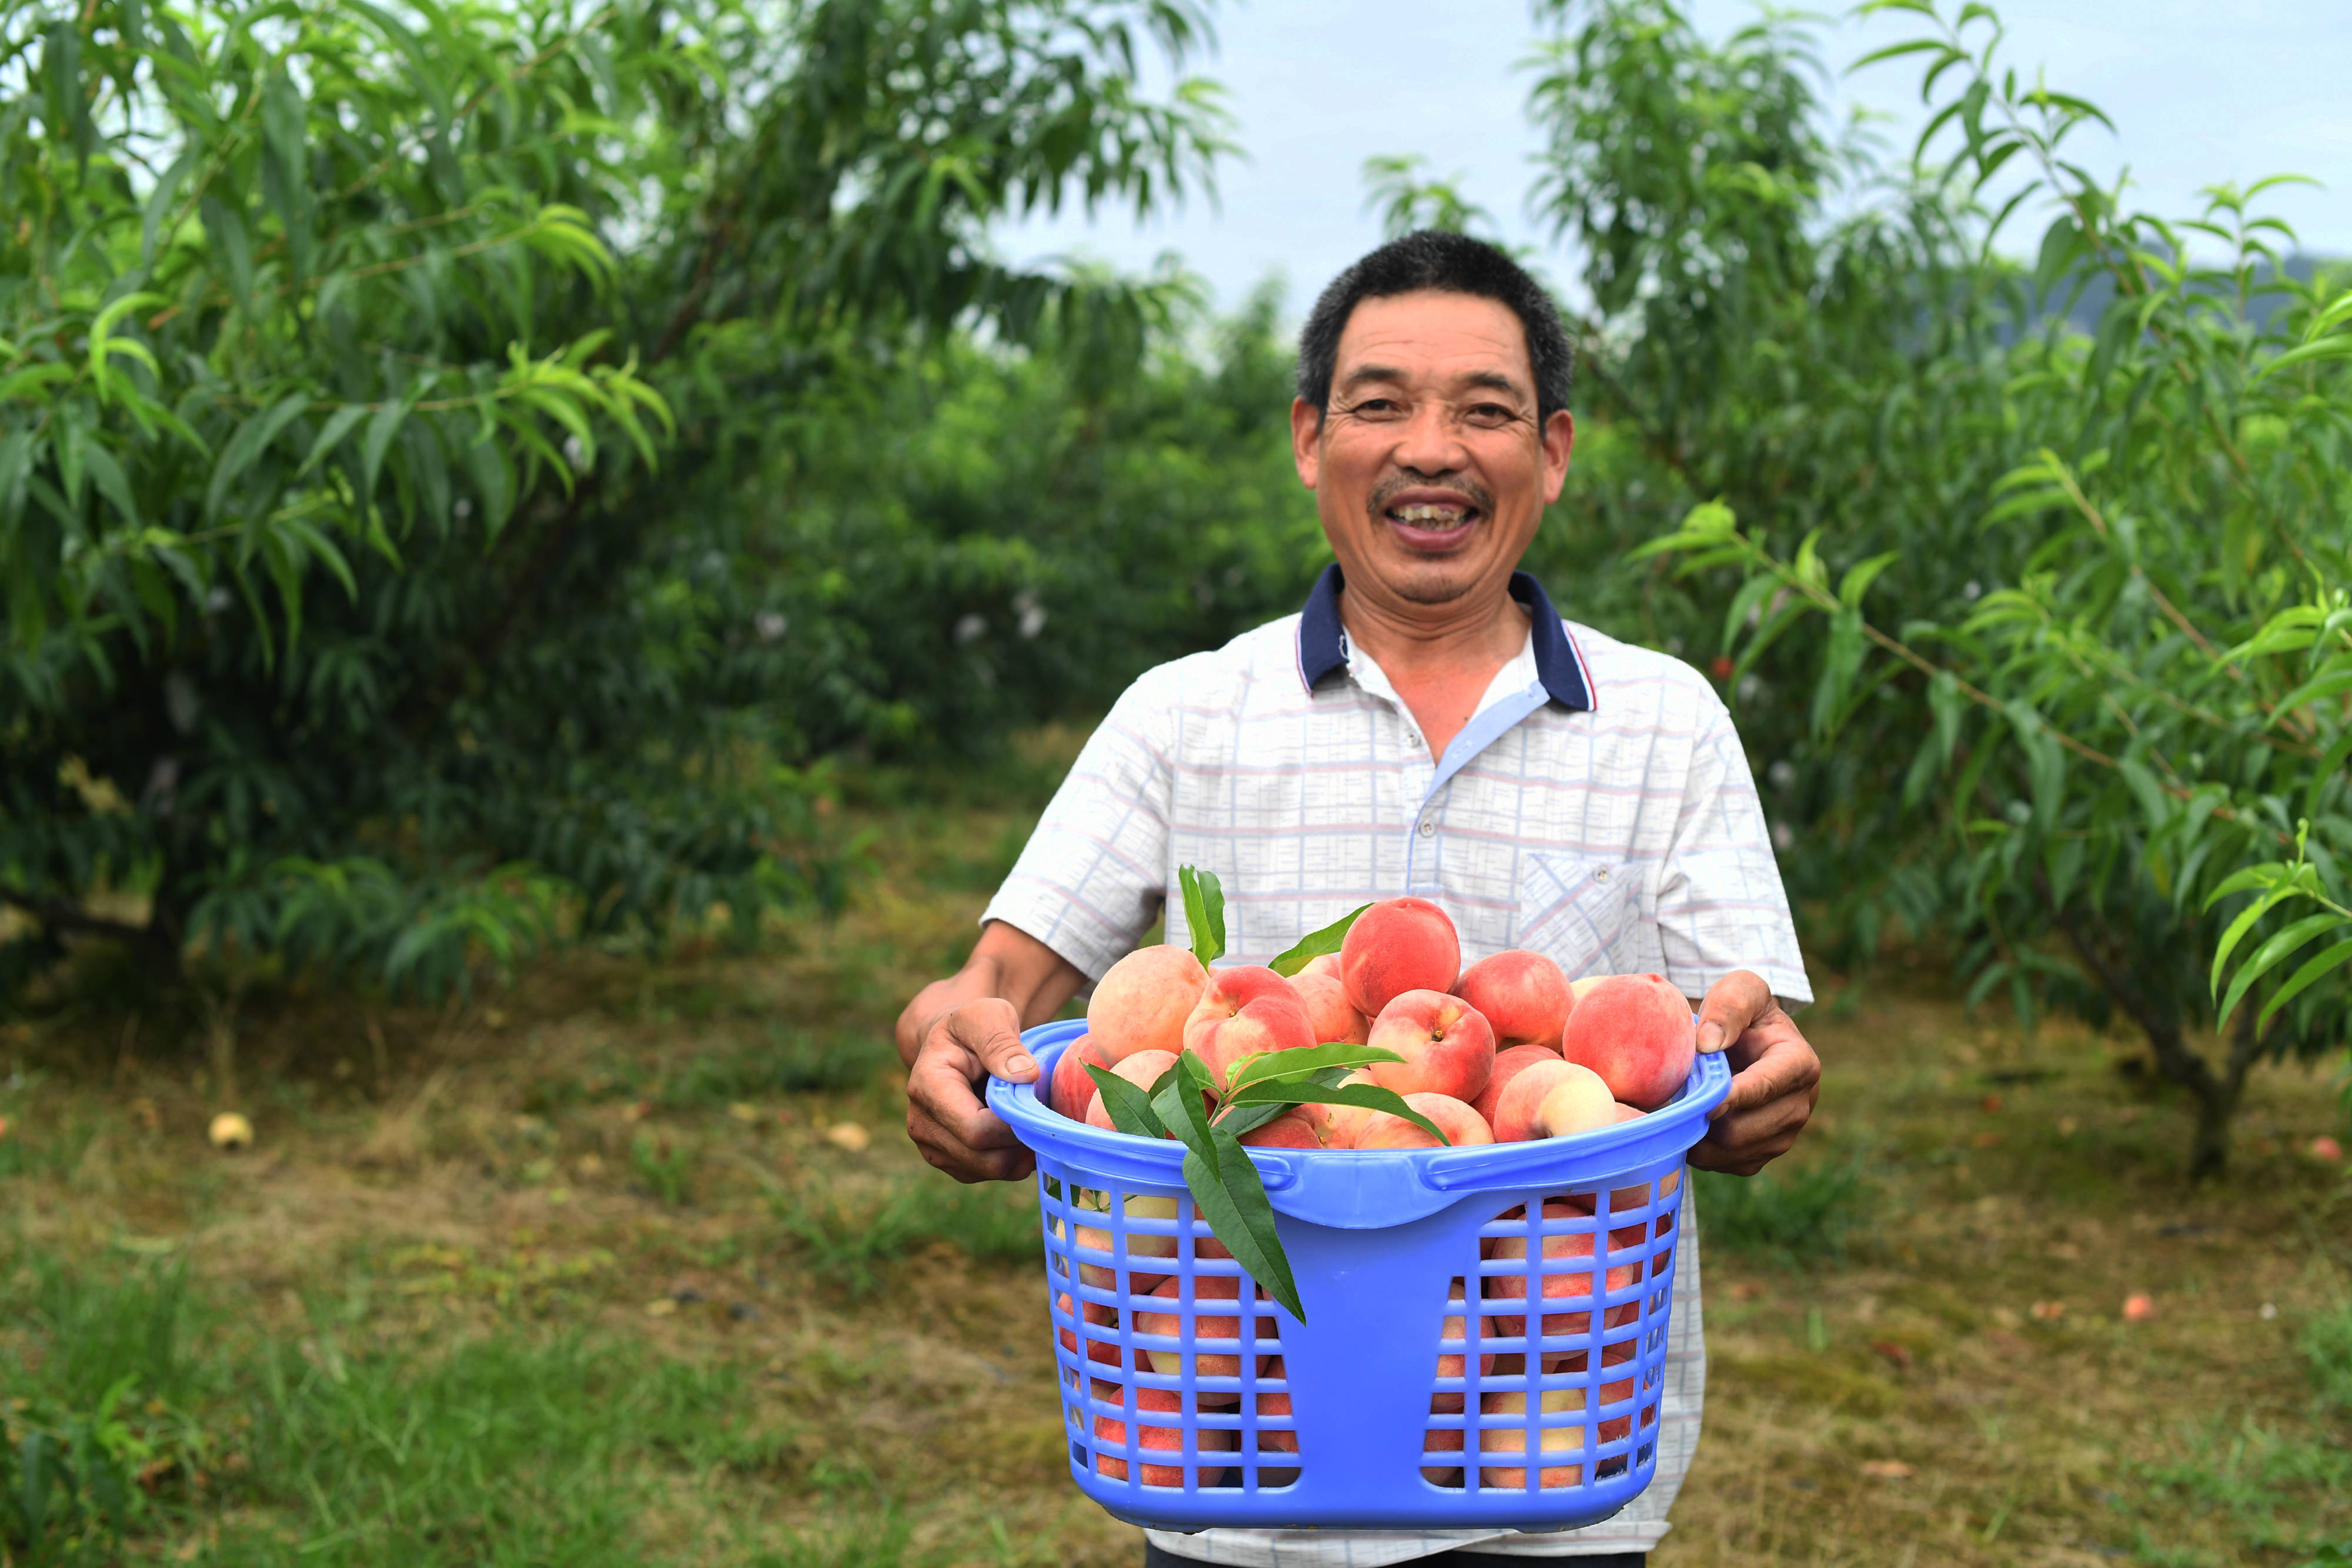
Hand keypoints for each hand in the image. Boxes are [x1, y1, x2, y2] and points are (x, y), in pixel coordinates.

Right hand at [895, 922, 1083, 1182]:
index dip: (1014, 1125)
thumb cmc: (974, 1025)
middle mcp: (921, 1123)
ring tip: (1027, 1114)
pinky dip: (1012, 1157)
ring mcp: (932, 1146)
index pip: (976, 1130)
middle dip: (1021, 1140)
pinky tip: (1017, 1128)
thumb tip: (1025, 1075)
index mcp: (927, 1086)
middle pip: (984, 1157)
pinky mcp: (949, 1160)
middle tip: (1041, 1110)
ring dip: (1019, 1150)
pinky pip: (990, 1174)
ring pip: (990, 1170)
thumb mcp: (988, 1016)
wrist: (957, 1044)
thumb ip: (1002, 1042)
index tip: (1038, 1101)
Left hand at [1687, 968, 1819, 1176]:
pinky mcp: (1764, 1154)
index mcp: (1800, 1063)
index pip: (1764, 1087)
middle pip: (1742, 1129)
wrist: (1743, 1041)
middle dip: (1704, 1116)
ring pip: (1732, 1151)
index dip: (1731, 1097)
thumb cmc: (1740, 1011)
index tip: (1701, 1100)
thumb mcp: (1740, 990)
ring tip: (1680, 1107)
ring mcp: (1785, 1134)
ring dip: (1699, 1134)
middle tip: (1672, 1098)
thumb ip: (1729, 1006)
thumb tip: (1709, 1045)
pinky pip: (1727, 1165)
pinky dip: (1703, 1151)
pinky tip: (1692, 1124)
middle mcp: (1801, 1104)